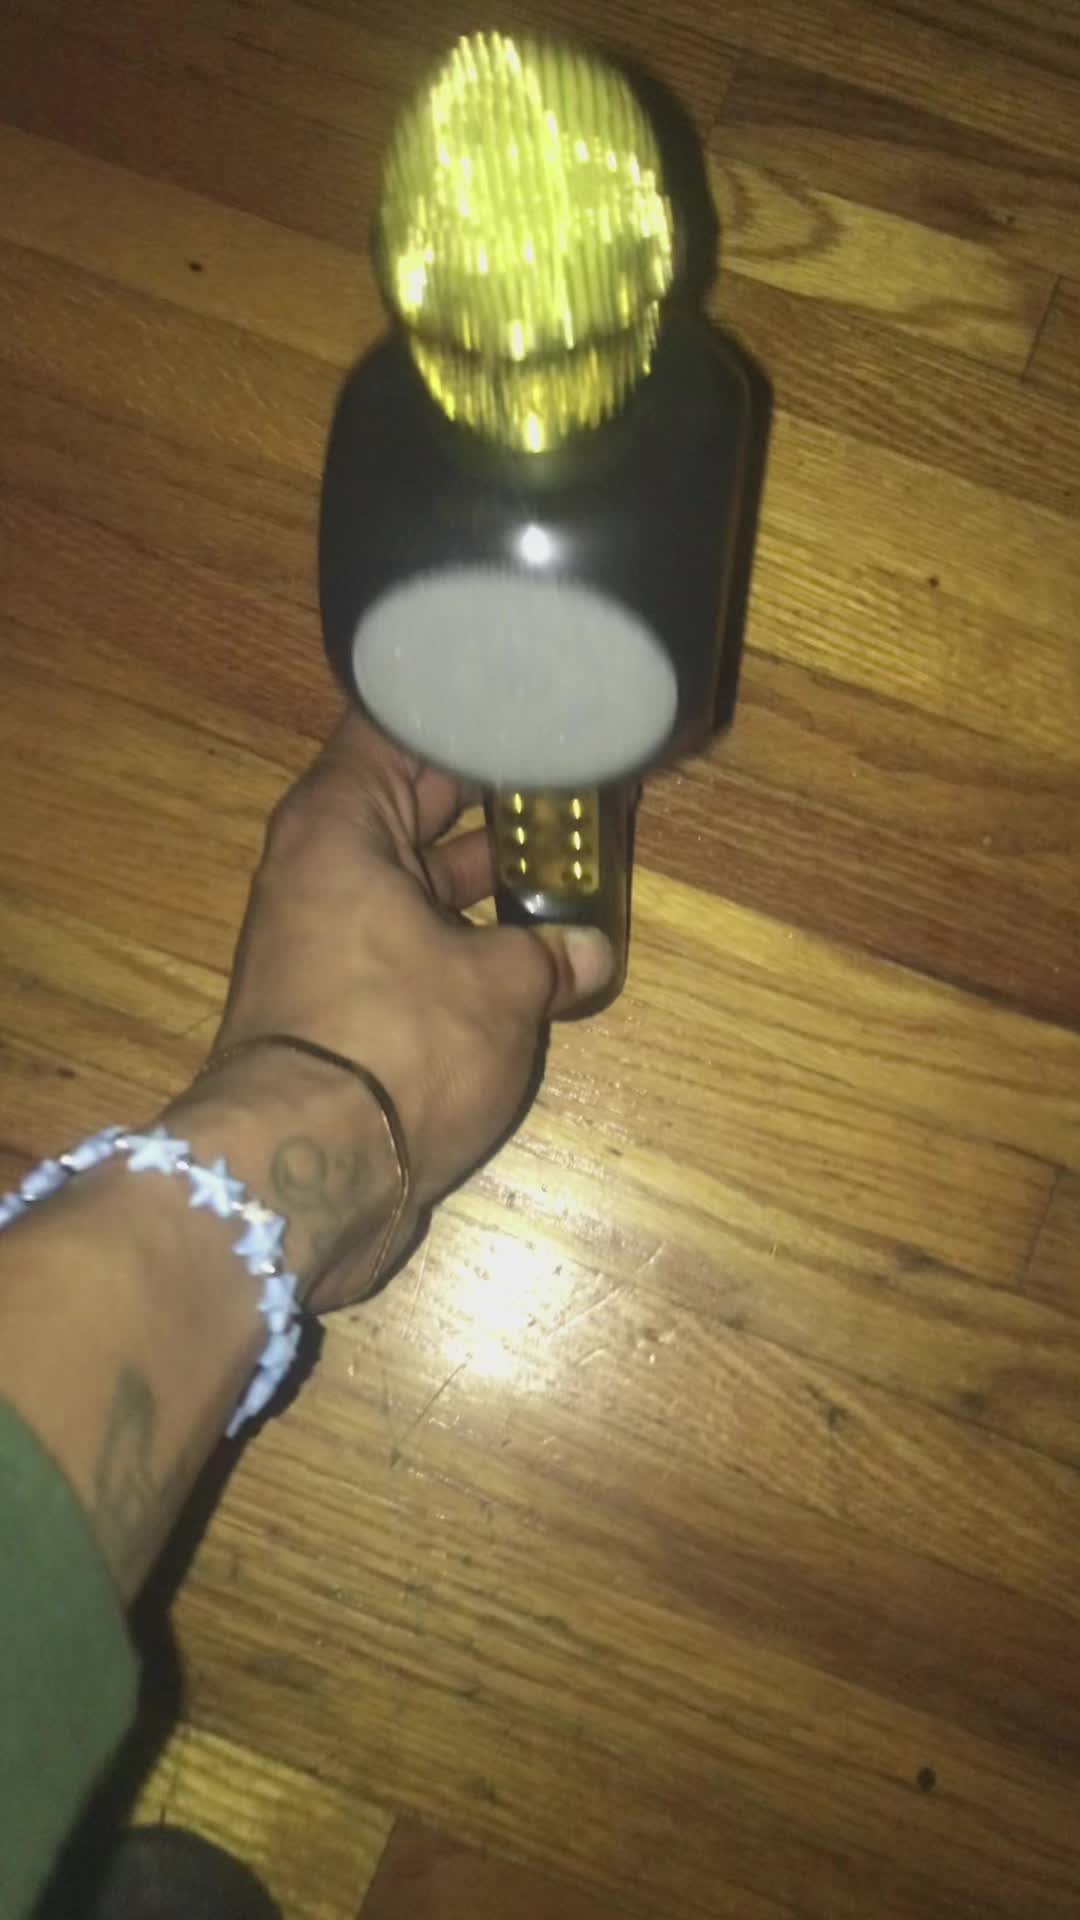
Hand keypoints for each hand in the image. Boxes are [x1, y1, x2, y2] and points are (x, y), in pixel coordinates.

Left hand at [209, 710, 612, 1303]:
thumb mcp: (500, 985)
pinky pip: (419, 944)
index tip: (538, 706)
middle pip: (417, 802)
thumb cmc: (397, 1043)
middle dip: (501, 795)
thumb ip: (551, 952)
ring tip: (584, 860)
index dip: (470, 709)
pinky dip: (474, 941)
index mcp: (341, 822)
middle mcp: (324, 868)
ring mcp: (332, 939)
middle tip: (585, 779)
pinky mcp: (345, 1005)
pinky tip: (548, 944)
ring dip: (495, 878)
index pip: (398, 724)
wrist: (308, 1173)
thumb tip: (588, 952)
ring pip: (423, 880)